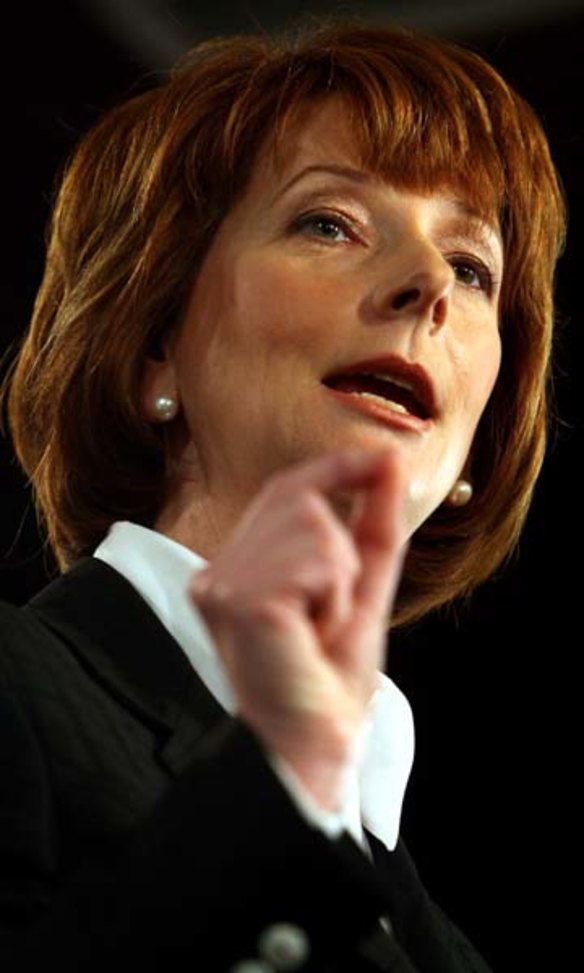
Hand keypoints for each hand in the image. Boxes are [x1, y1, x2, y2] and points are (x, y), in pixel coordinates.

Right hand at [190, 449, 406, 809]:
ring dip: (341, 581)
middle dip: (341, 551)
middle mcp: (219, 570)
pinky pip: (318, 561)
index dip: (335, 467)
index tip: (380, 458)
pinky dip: (335, 598)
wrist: (312, 744)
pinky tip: (311, 635)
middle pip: (300, 497)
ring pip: (314, 526)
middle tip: (327, 614)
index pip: (284, 490)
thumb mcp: (360, 588)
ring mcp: (222, 583)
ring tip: (317, 628)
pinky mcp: (240, 600)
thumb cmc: (327, 678)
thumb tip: (390, 461)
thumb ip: (373, 525)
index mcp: (238, 567)